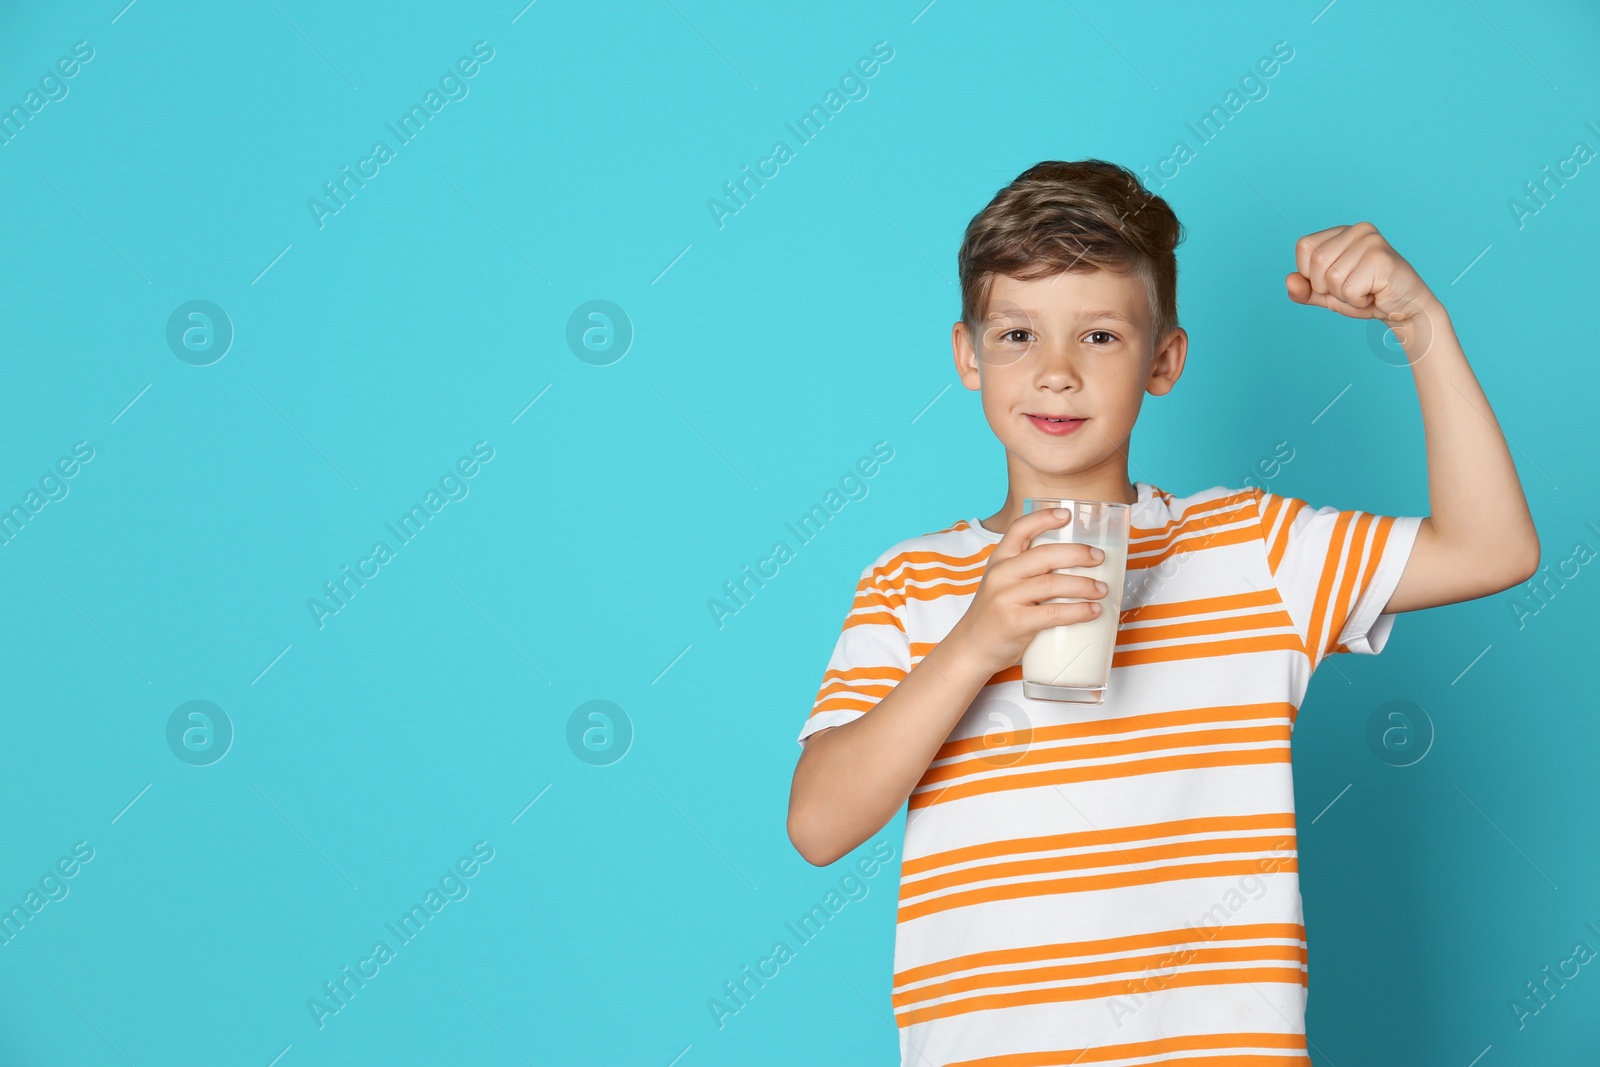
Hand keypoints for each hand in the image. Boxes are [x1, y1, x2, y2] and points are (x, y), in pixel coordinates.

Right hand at [945, 507, 1108, 678]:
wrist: (971, 649)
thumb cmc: (994, 615)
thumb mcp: (1002, 584)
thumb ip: (1027, 572)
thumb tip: (1075, 566)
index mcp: (999, 560)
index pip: (1020, 529)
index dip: (1043, 518)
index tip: (1067, 514)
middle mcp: (1000, 574)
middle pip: (1045, 555)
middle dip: (1078, 554)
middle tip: (1099, 558)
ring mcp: (1006, 598)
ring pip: (1053, 583)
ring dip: (1084, 585)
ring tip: (1102, 589)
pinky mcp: (1014, 622)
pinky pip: (1053, 612)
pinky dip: (1078, 611)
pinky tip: (1092, 611)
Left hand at [1286, 221, 1436, 322]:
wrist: (1404, 310)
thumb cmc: (1366, 297)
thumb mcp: (1327, 295)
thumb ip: (1304, 290)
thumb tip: (1289, 281)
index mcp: (1342, 232)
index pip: (1304, 247)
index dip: (1311, 273)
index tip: (1336, 281)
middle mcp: (1358, 230)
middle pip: (1316, 263)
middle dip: (1329, 288)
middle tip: (1354, 289)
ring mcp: (1372, 241)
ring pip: (1332, 279)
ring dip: (1346, 296)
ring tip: (1366, 291)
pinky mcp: (1381, 258)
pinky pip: (1349, 289)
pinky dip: (1358, 301)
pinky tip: (1375, 294)